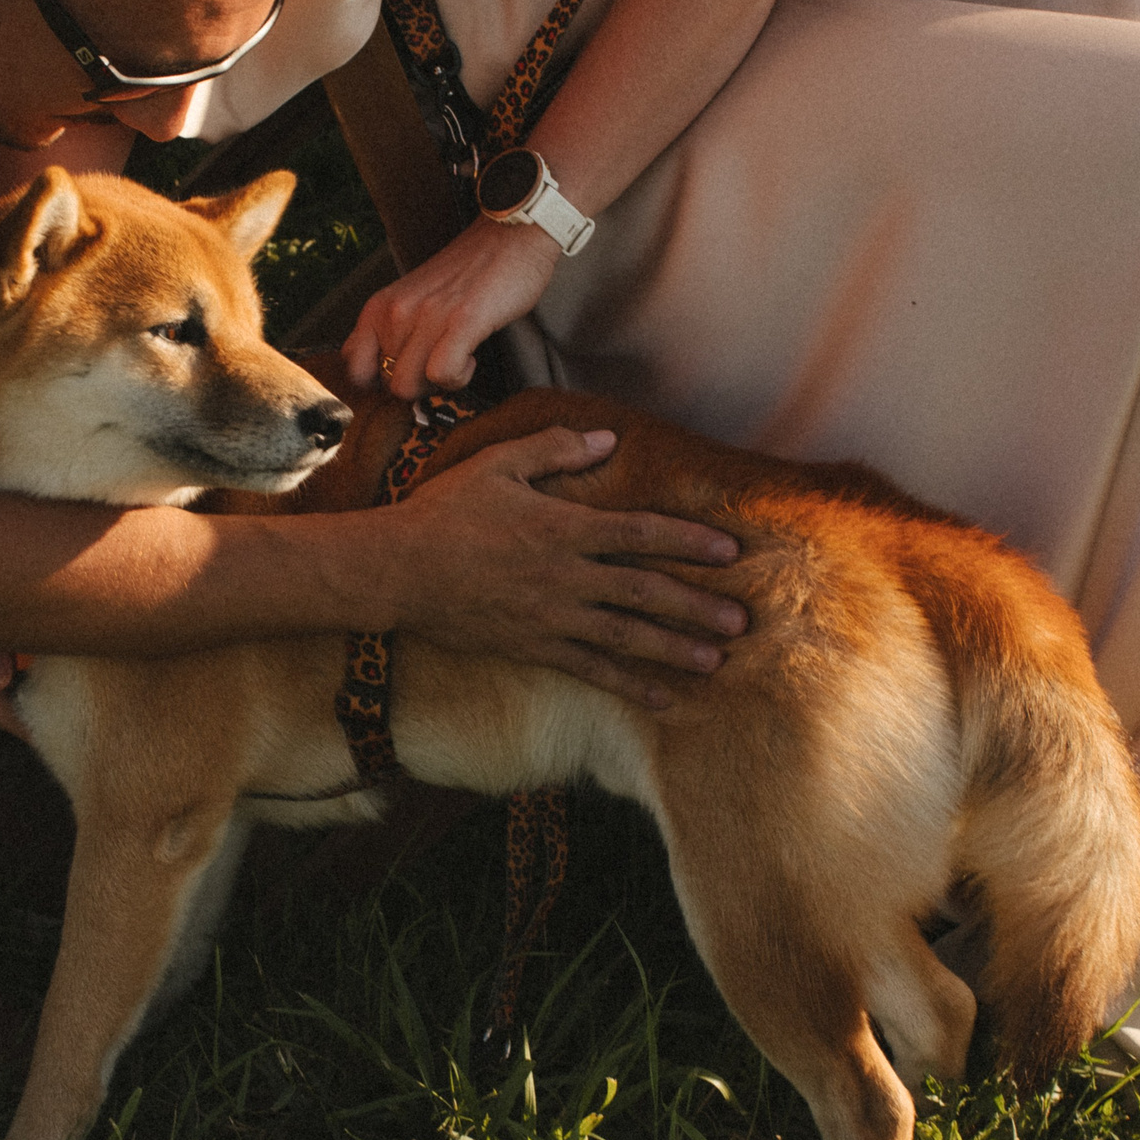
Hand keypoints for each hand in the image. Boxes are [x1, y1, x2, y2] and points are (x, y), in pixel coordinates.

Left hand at [345, 216, 559, 397]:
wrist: (510, 235)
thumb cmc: (467, 271)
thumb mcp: (413, 298)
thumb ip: (395, 330)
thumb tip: (387, 375)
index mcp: (379, 307)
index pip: (353, 366)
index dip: (377, 382)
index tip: (406, 375)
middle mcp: (395, 312)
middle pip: (387, 384)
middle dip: (417, 386)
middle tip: (441, 364)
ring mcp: (426, 316)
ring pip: (408, 386)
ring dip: (437, 384)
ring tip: (457, 357)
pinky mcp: (461, 321)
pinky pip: (442, 374)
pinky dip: (458, 377)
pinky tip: (470, 356)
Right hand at [383, 424, 746, 708]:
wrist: (397, 571)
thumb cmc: (445, 511)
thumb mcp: (497, 465)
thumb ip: (554, 449)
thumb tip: (606, 439)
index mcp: (563, 527)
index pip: (640, 532)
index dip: (688, 540)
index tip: (729, 550)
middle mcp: (566, 576)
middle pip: (645, 591)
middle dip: (697, 605)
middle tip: (743, 619)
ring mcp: (552, 617)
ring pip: (626, 636)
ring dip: (675, 649)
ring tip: (717, 661)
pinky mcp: (534, 646)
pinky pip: (591, 670)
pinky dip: (629, 686)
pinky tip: (662, 699)